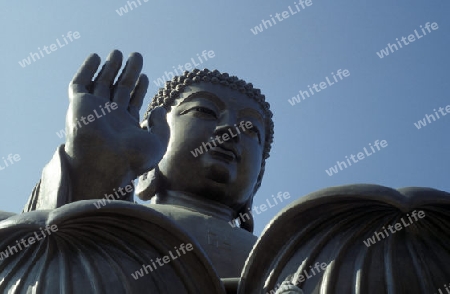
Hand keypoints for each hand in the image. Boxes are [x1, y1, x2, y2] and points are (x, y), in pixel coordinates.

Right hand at [64, 50, 168, 198]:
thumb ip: (162, 125)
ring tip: (119, 52)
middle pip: (119, 88)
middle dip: (128, 72)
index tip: (145, 76)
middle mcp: (109, 117)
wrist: (104, 163)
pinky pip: (79, 84)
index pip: (132, 102)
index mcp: (126, 126)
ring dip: (110, 67)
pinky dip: (86, 70)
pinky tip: (95, 57)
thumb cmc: (132, 159)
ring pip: (101, 83)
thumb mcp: (158, 143)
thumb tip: (161, 109)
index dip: (139, 88)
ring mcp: (93, 110)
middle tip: (137, 55)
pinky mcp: (78, 105)